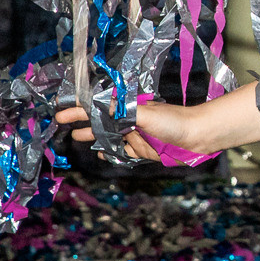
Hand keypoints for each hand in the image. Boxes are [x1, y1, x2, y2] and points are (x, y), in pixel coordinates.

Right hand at [54, 99, 215, 162]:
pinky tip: (100, 153)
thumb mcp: (145, 113)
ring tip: (77, 137)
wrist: (198, 137)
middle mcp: (130, 121)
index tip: (61, 111)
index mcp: (129, 108)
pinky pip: (122, 152)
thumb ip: (121, 112)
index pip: (98, 107)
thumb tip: (97, 106)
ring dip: (94, 136)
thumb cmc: (174, 121)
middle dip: (82, 122)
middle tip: (62, 125)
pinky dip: (110, 152)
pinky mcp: (144, 150)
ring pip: (109, 136)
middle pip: (100, 121)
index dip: (79, 108)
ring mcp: (136, 136)